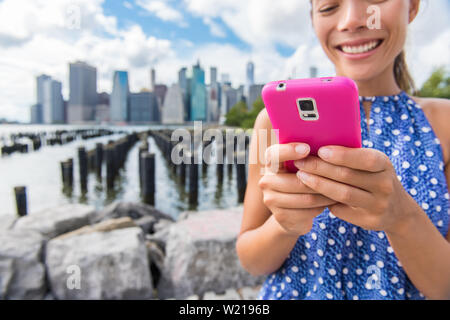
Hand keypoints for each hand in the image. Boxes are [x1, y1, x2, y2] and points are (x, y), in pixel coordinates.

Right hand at [259, 143, 338, 236]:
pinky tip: (332, 202)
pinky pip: (307, 211)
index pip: (274, 154)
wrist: (293, 212)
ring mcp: (271, 200)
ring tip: (343, 189)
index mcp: (270, 163)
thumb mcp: (303, 166)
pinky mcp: (280, 216)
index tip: (307, 148)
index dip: (289, 151)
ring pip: (306, 197)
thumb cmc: (303, 180)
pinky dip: (322, 207)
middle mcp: (266, 181)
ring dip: (326, 194)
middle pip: (297, 180)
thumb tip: (329, 140)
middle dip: (322, 178)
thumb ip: (309, 154)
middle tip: (342, 174)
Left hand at [294, 146, 418, 233]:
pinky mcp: (370, 221)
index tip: (320, 150)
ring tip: (301, 176)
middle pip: (347, 176)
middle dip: (320, 168)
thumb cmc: (373, 178)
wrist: (397, 210)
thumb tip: (316, 145)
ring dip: (318, 184)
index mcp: (384, 164)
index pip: (364, 159)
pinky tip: (309, 194)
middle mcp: (385, 185)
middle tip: (300, 162)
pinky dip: (324, 201)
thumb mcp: (371, 164)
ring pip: (342, 194)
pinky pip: (341, 210)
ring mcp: (379, 205)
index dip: (342, 155)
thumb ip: (351, 157)